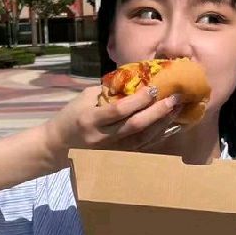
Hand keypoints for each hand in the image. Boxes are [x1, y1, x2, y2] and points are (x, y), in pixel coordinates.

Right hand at [42, 84, 181, 169]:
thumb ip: (110, 90)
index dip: (138, 99)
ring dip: (161, 123)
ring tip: (176, 108)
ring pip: (142, 138)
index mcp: (91, 119)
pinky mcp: (118, 154)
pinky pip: (142, 145)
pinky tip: (170, 124)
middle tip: (174, 98)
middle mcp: (102, 136)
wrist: (59, 143)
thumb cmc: (72, 114)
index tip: (154, 87)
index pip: (119, 110)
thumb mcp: (86, 97)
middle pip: (135, 125)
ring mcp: (112, 148)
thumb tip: (136, 80)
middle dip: (157, 111)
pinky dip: (158, 135)